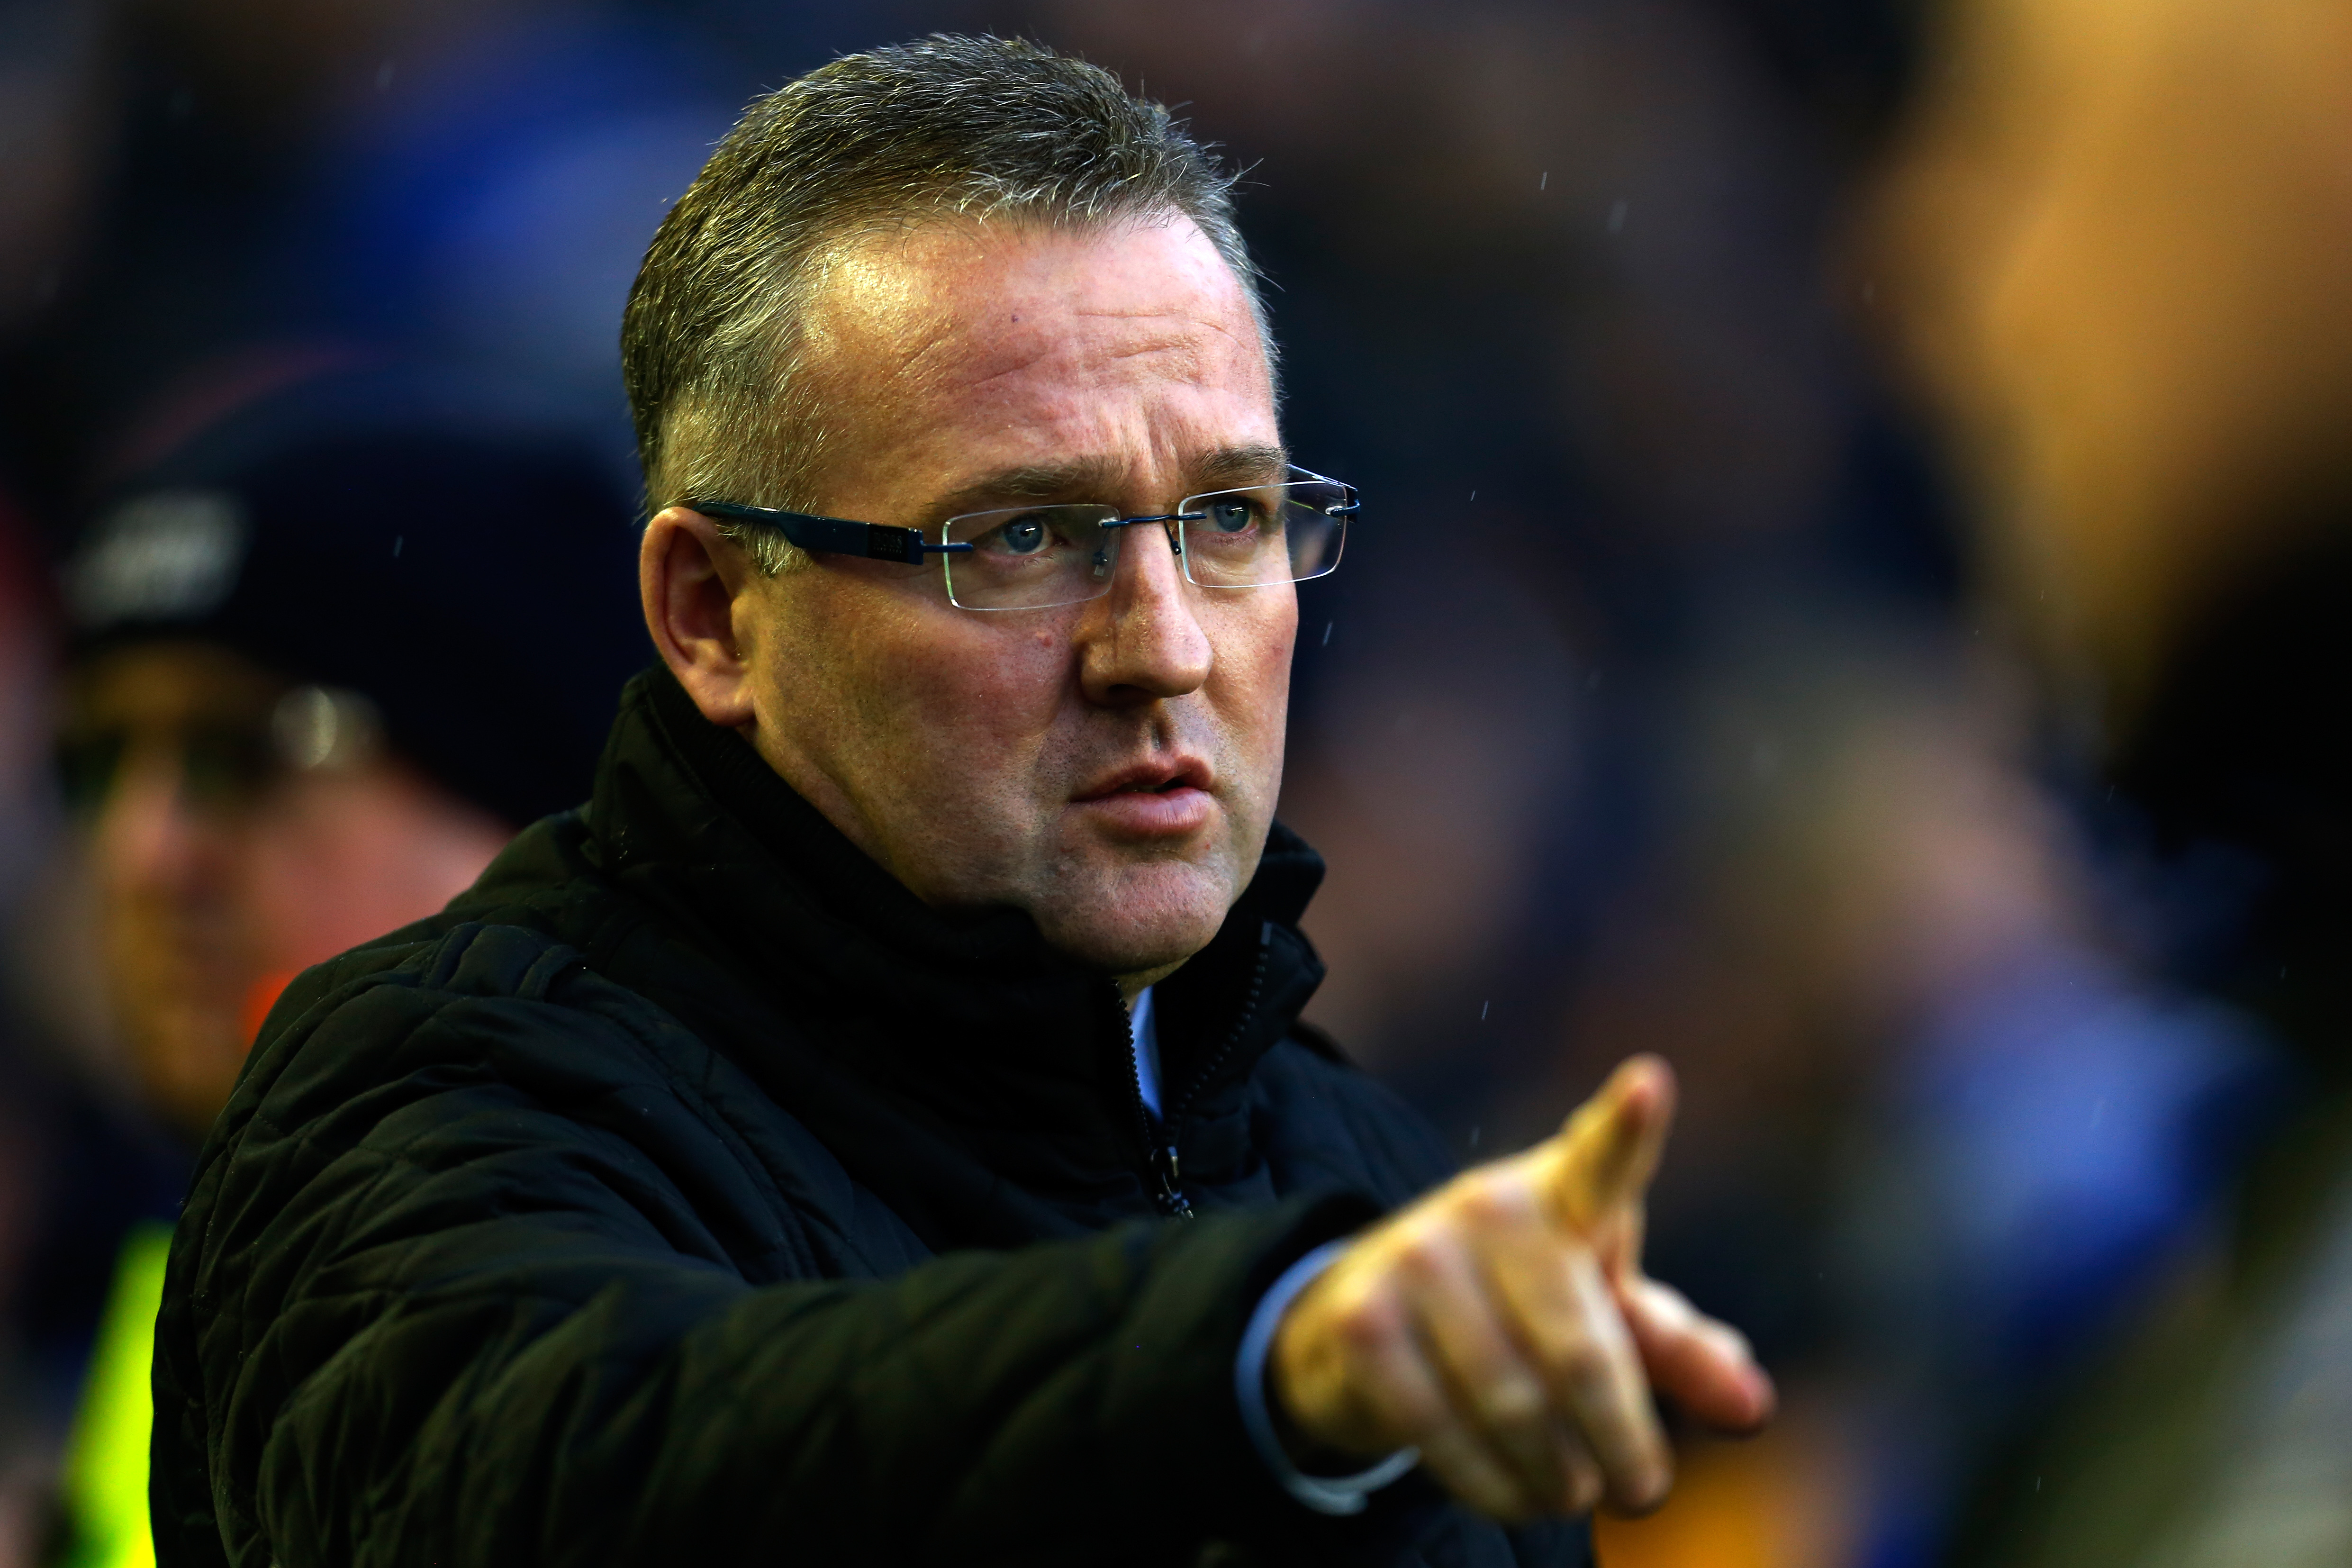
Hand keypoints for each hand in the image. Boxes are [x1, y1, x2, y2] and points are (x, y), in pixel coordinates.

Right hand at [1267, 1055, 1773, 1520]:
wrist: (1370, 1316)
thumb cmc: (1519, 1307)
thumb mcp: (1603, 1313)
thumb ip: (1680, 1352)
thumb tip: (1751, 1405)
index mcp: (1561, 1194)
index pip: (1602, 1160)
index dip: (1627, 1124)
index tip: (1652, 1084)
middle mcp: (1487, 1209)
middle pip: (1581, 1359)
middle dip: (1621, 1444)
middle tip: (1640, 1488)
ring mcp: (1417, 1260)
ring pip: (1516, 1410)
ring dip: (1557, 1478)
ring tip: (1570, 1493)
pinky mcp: (1364, 1322)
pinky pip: (1446, 1435)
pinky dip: (1495, 1487)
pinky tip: (1515, 1495)